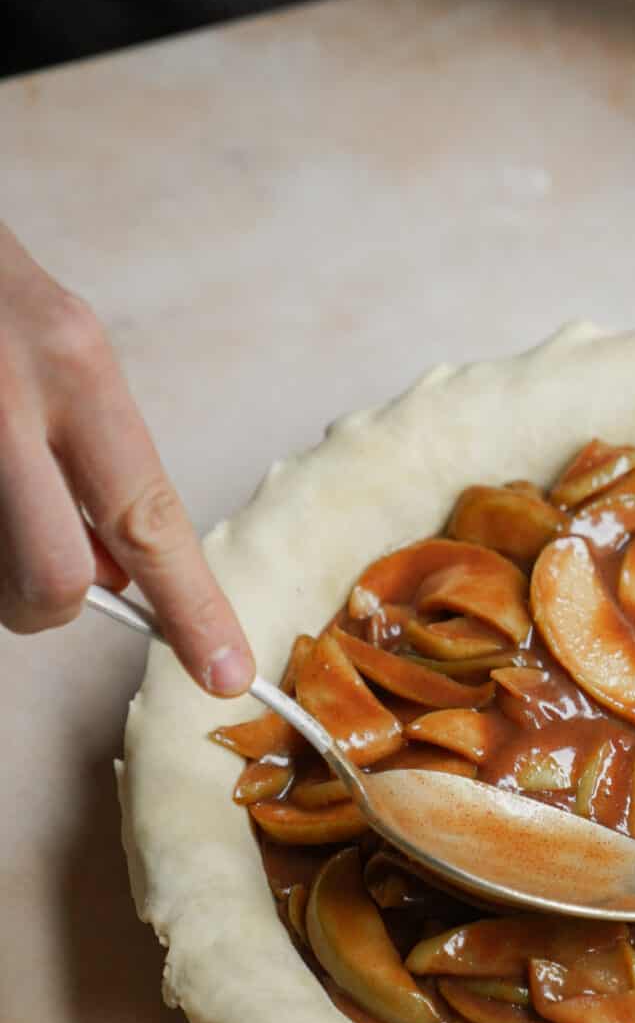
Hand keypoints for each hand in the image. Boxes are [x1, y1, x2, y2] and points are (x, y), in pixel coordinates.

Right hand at [0, 223, 252, 694]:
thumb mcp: (65, 350)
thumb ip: (96, 463)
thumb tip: (114, 577)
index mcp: (73, 364)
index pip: (149, 517)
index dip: (191, 608)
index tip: (225, 672)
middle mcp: (10, 397)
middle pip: (53, 576)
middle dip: (51, 606)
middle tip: (49, 582)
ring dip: (0, 567)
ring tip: (3, 498)